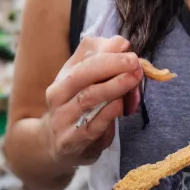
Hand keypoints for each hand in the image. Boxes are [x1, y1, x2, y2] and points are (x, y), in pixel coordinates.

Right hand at [41, 35, 142, 167]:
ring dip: (114, 86)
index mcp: (61, 80)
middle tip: (134, 62)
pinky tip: (122, 104)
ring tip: (134, 79)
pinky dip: (109, 112)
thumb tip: (120, 43)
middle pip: (82, 77)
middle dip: (111, 66)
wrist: (55, 146)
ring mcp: (64, 121)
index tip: (128, 49)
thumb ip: (100, 60)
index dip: (107, 54)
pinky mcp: (74, 141)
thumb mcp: (83, 85)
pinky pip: (93, 125)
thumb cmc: (76, 108)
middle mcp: (57, 98)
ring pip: (88, 99)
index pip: (82, 61)